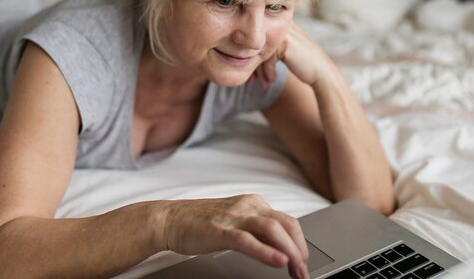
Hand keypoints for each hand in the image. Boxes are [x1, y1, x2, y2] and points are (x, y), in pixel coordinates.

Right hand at [162, 194, 310, 278]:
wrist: (170, 219)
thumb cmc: (201, 222)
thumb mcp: (236, 222)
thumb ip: (257, 230)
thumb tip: (281, 249)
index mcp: (253, 203)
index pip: (287, 222)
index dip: (300, 244)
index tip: (303, 262)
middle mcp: (247, 206)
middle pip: (286, 224)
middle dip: (300, 249)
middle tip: (303, 270)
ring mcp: (234, 217)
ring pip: (272, 230)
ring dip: (290, 252)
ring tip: (296, 269)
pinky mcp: (219, 230)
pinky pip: (248, 240)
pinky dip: (266, 252)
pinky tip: (278, 262)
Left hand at [253, 21, 333, 88]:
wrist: (321, 72)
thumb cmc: (301, 63)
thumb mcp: (282, 52)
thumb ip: (268, 49)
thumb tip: (242, 58)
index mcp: (278, 25)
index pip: (257, 40)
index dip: (252, 58)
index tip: (251, 75)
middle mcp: (280, 25)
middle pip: (256, 45)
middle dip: (253, 65)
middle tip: (251, 81)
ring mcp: (282, 32)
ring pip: (260, 51)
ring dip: (260, 70)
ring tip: (261, 83)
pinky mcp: (284, 42)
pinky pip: (267, 57)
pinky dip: (269, 70)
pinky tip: (271, 80)